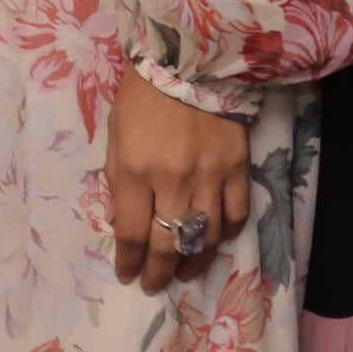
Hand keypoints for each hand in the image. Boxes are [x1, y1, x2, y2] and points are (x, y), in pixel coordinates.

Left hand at [105, 63, 251, 291]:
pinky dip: (224, 235)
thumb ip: (118, 181)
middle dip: (159, 272)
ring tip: (183, 273)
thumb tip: (123, 224)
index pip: (133, 233)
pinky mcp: (238, 171)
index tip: (128, 276)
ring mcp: (210, 178)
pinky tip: (213, 243)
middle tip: (153, 286)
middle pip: (169, 244)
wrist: (189, 64)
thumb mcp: (114, 137)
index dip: (130, 262)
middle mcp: (173, 182)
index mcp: (135, 172)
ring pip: (205, 238)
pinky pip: (235, 216)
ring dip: (193, 263)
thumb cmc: (141, 98)